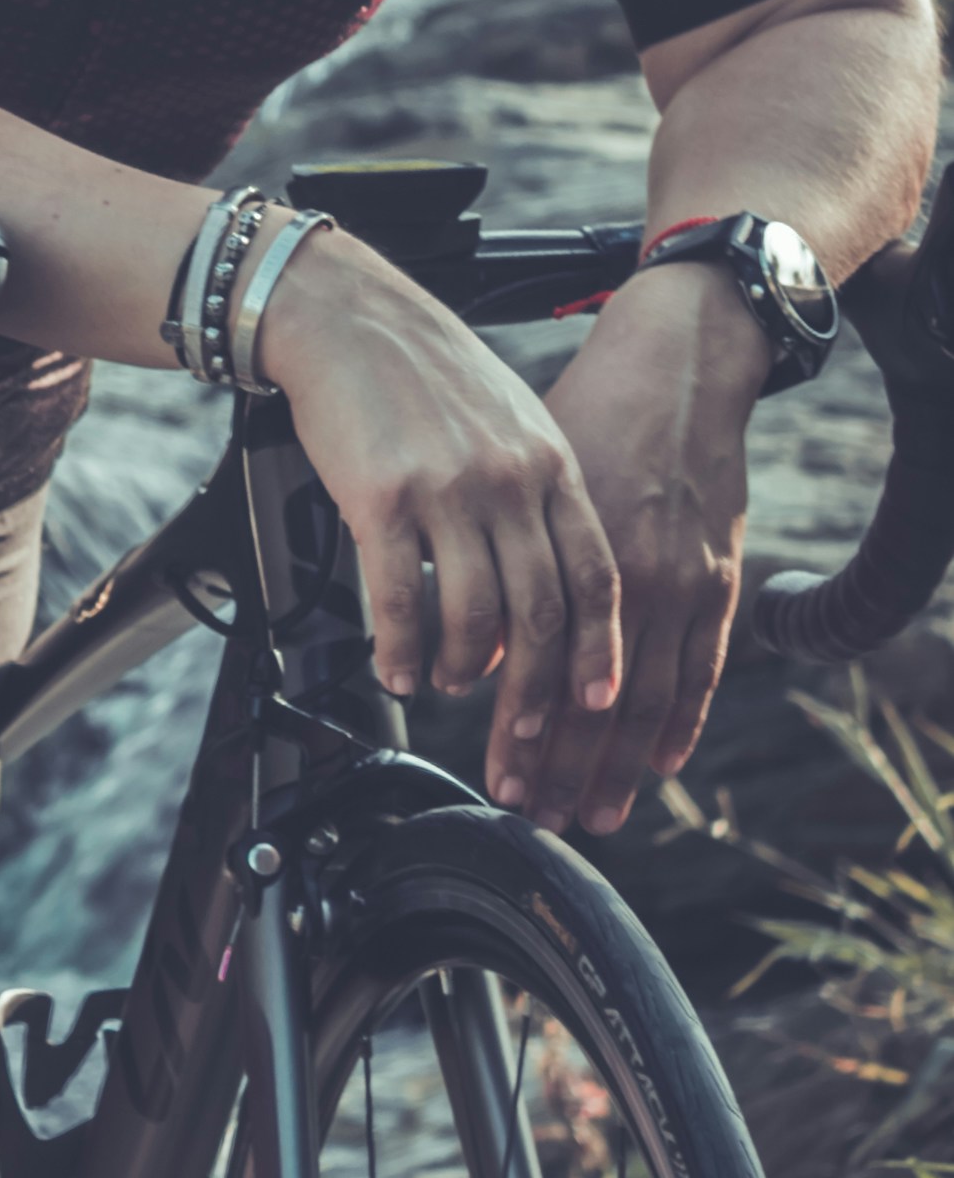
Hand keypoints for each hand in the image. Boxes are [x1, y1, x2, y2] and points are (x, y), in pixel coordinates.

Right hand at [260, 228, 622, 813]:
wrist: (347, 314)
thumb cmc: (426, 366)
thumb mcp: (512, 417)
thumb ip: (536, 491)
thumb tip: (539, 578)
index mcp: (549, 462)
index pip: (594, 576)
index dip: (598, 649)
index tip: (596, 700)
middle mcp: (507, 480)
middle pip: (540, 614)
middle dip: (534, 692)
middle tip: (520, 734)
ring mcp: (446, 490)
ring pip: (472, 616)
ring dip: (460, 670)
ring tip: (444, 683)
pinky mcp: (380, 497)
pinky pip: (400, 599)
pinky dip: (401, 649)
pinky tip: (395, 667)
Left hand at [523, 261, 766, 834]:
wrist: (671, 364)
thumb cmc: (581, 416)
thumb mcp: (516, 477)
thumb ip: (495, 557)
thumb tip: (461, 640)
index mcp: (554, 544)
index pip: (529, 663)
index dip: (514, 729)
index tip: (493, 776)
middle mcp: (619, 567)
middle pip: (584, 695)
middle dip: (558, 763)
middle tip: (533, 813)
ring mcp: (676, 575)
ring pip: (642, 696)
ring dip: (614, 763)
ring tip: (590, 812)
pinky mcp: (717, 574)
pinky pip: (703, 665)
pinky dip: (682, 721)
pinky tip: (658, 763)